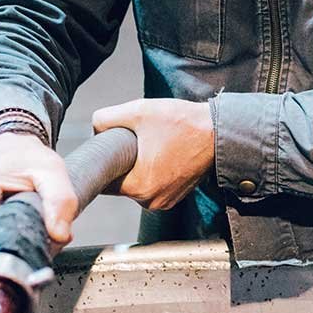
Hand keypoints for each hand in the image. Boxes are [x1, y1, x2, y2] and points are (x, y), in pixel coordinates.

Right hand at [0, 133, 77, 253]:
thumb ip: (61, 201)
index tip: (26, 243)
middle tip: (30, 228)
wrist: (12, 146)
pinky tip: (8, 220)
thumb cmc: (28, 156)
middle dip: (5, 244)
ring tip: (20, 219)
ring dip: (0, 238)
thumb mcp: (52, 170)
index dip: (0, 248)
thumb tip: (59, 236)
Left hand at [91, 98, 213, 210]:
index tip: (111, 147)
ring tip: (152, 144)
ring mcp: (166, 200)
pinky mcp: (177, 195)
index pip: (104, 181)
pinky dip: (154, 170)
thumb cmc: (182, 122)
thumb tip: (94, 128)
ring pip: (138, 183)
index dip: (104, 162)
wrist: (219, 131)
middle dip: (124, 162)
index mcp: (139, 187)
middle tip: (135, 140)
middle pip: (122, 182)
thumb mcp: (138, 111)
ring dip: (139, 167)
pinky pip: (154, 184)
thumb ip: (105, 118)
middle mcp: (152, 201)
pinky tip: (162, 152)